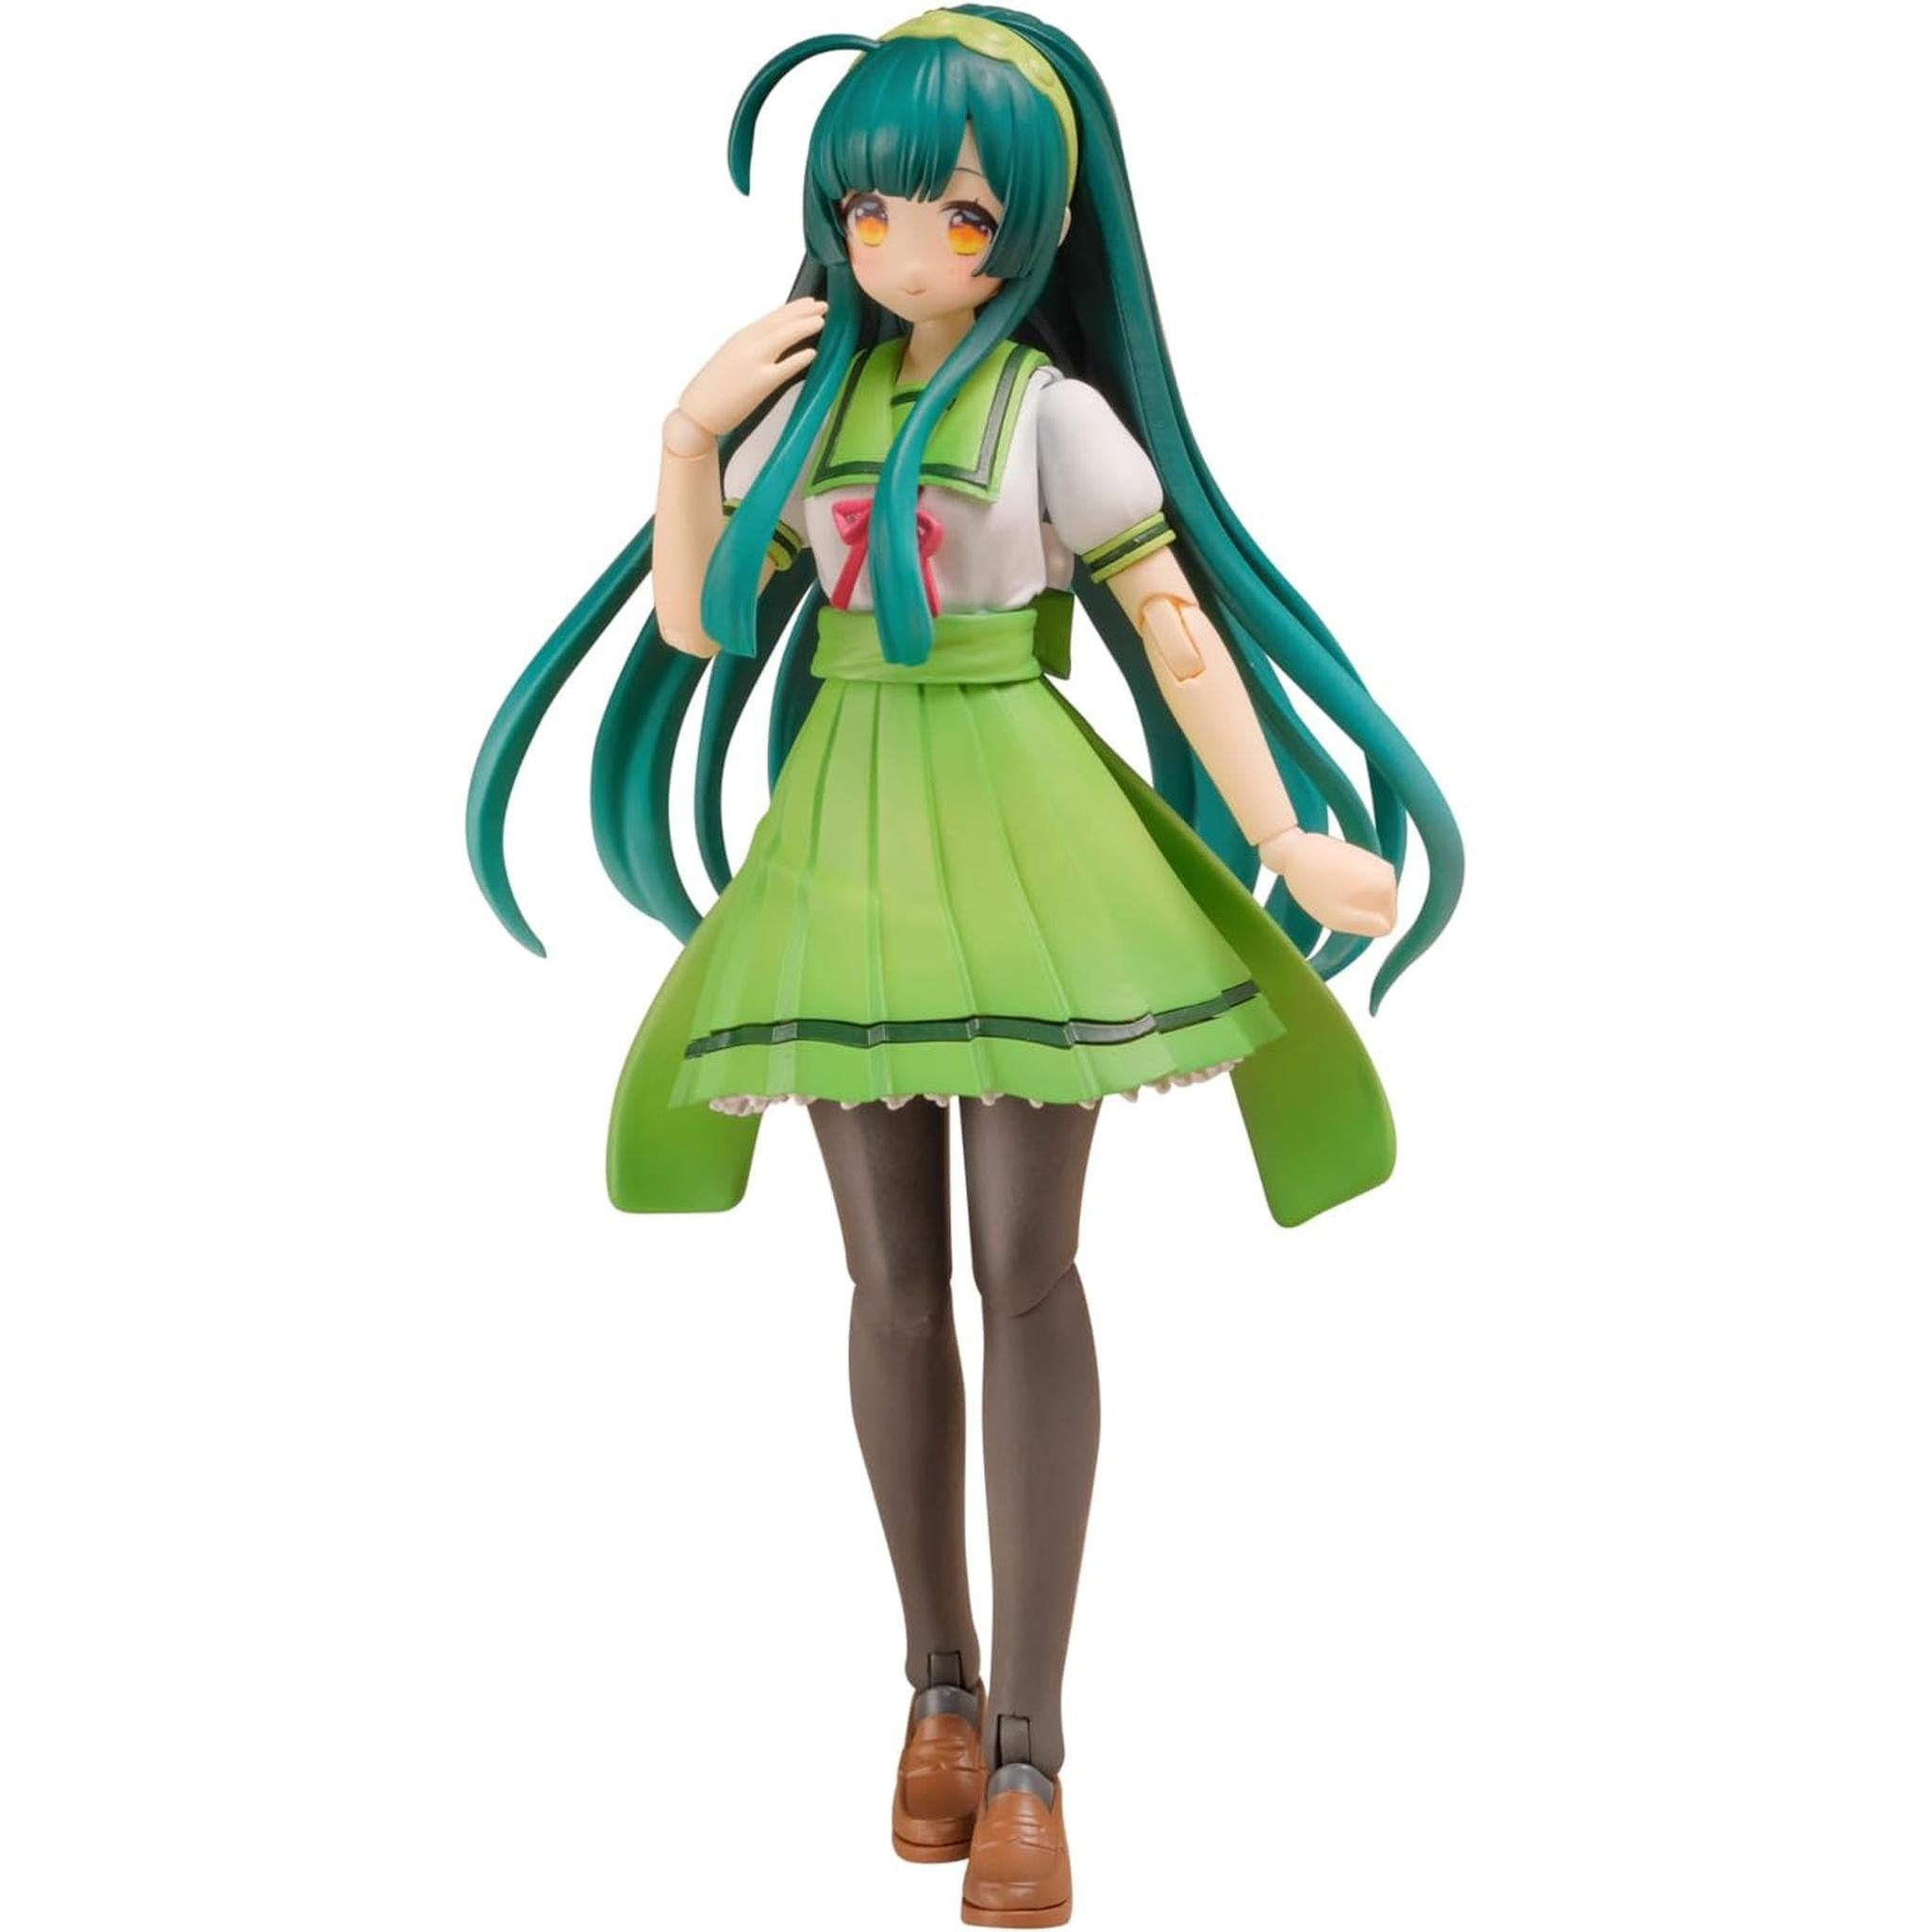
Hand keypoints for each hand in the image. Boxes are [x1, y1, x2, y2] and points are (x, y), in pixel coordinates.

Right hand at [677, 296, 827, 438]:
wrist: (696, 414)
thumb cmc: (712, 392)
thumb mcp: (731, 359)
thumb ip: (751, 349)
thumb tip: (772, 344)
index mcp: (741, 339)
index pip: (771, 318)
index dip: (792, 308)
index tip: (808, 302)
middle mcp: (747, 345)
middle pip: (780, 322)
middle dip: (803, 312)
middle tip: (823, 305)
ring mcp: (753, 363)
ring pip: (783, 337)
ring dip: (804, 326)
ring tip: (821, 321)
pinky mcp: (759, 384)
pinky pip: (784, 368)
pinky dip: (798, 358)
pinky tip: (813, 353)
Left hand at [1258, 827, 1397, 937]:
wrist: (1296, 851)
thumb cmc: (1313, 887)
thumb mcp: (1338, 919)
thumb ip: (1369, 927)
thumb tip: (1386, 927)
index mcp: (1387, 888)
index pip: (1387, 925)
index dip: (1362, 925)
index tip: (1343, 912)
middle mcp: (1390, 874)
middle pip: (1380, 911)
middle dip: (1360, 912)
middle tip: (1335, 902)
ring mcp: (1378, 863)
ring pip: (1372, 899)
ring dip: (1354, 901)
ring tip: (1333, 890)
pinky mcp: (1366, 857)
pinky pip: (1364, 887)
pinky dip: (1350, 888)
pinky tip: (1332, 880)